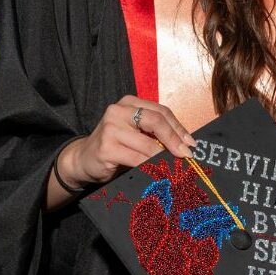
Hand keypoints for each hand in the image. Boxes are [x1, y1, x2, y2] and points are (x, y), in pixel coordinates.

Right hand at [48, 96, 196, 209]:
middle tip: (187, 154)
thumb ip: (155, 132)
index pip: (161, 112)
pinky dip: (150, 166)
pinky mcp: (106, 148)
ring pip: (148, 144)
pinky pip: (137, 159)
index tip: (191, 143)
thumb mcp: (136, 132)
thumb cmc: (117, 145)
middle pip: (156, 121)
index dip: (179, 128)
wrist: (84, 159)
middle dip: (175, 139)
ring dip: (165, 156)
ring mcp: (110, 129)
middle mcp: (118, 111)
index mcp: (129, 103)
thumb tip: (186, 143)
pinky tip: (158, 171)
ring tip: (175, 164)